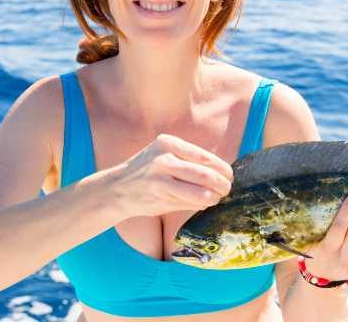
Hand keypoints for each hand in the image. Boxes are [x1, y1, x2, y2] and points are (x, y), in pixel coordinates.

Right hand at [108, 133, 233, 217]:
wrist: (117, 188)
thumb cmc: (148, 170)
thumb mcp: (164, 154)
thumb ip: (189, 159)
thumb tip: (222, 172)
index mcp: (168, 143)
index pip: (205, 157)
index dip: (222, 168)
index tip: (229, 175)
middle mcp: (164, 159)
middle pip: (206, 175)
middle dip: (222, 184)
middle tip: (227, 189)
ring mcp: (161, 179)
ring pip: (200, 192)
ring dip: (214, 197)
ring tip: (218, 198)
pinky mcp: (160, 198)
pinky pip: (190, 203)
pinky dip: (201, 204)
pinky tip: (203, 203)